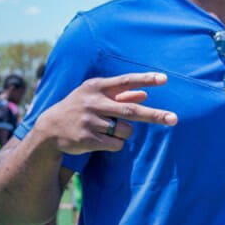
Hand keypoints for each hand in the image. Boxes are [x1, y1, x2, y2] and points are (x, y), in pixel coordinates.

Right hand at [36, 73, 177, 155]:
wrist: (50, 129)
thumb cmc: (79, 108)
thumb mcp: (95, 97)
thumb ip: (120, 95)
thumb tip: (145, 94)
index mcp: (96, 87)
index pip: (125, 81)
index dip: (145, 79)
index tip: (164, 79)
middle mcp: (93, 102)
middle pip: (131, 110)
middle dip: (155, 115)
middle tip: (174, 119)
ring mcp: (90, 121)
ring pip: (125, 131)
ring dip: (124, 133)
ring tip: (107, 130)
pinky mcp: (88, 139)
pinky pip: (117, 144)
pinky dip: (116, 144)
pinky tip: (101, 140)